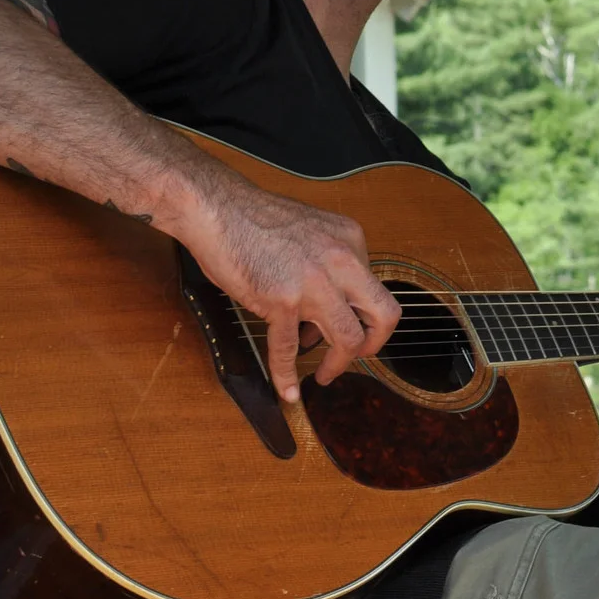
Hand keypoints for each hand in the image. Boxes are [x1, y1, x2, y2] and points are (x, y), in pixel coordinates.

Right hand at [177, 172, 401, 402]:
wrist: (215, 208)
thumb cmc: (252, 218)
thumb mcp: (310, 232)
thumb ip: (327, 266)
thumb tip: (324, 313)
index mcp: (350, 241)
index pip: (374, 288)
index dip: (363, 314)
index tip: (349, 326)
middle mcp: (341, 261)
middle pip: (383, 314)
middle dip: (374, 344)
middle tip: (358, 356)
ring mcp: (313, 283)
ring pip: (348, 338)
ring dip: (338, 365)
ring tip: (324, 374)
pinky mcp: (282, 301)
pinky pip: (289, 348)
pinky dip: (287, 375)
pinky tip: (287, 391)